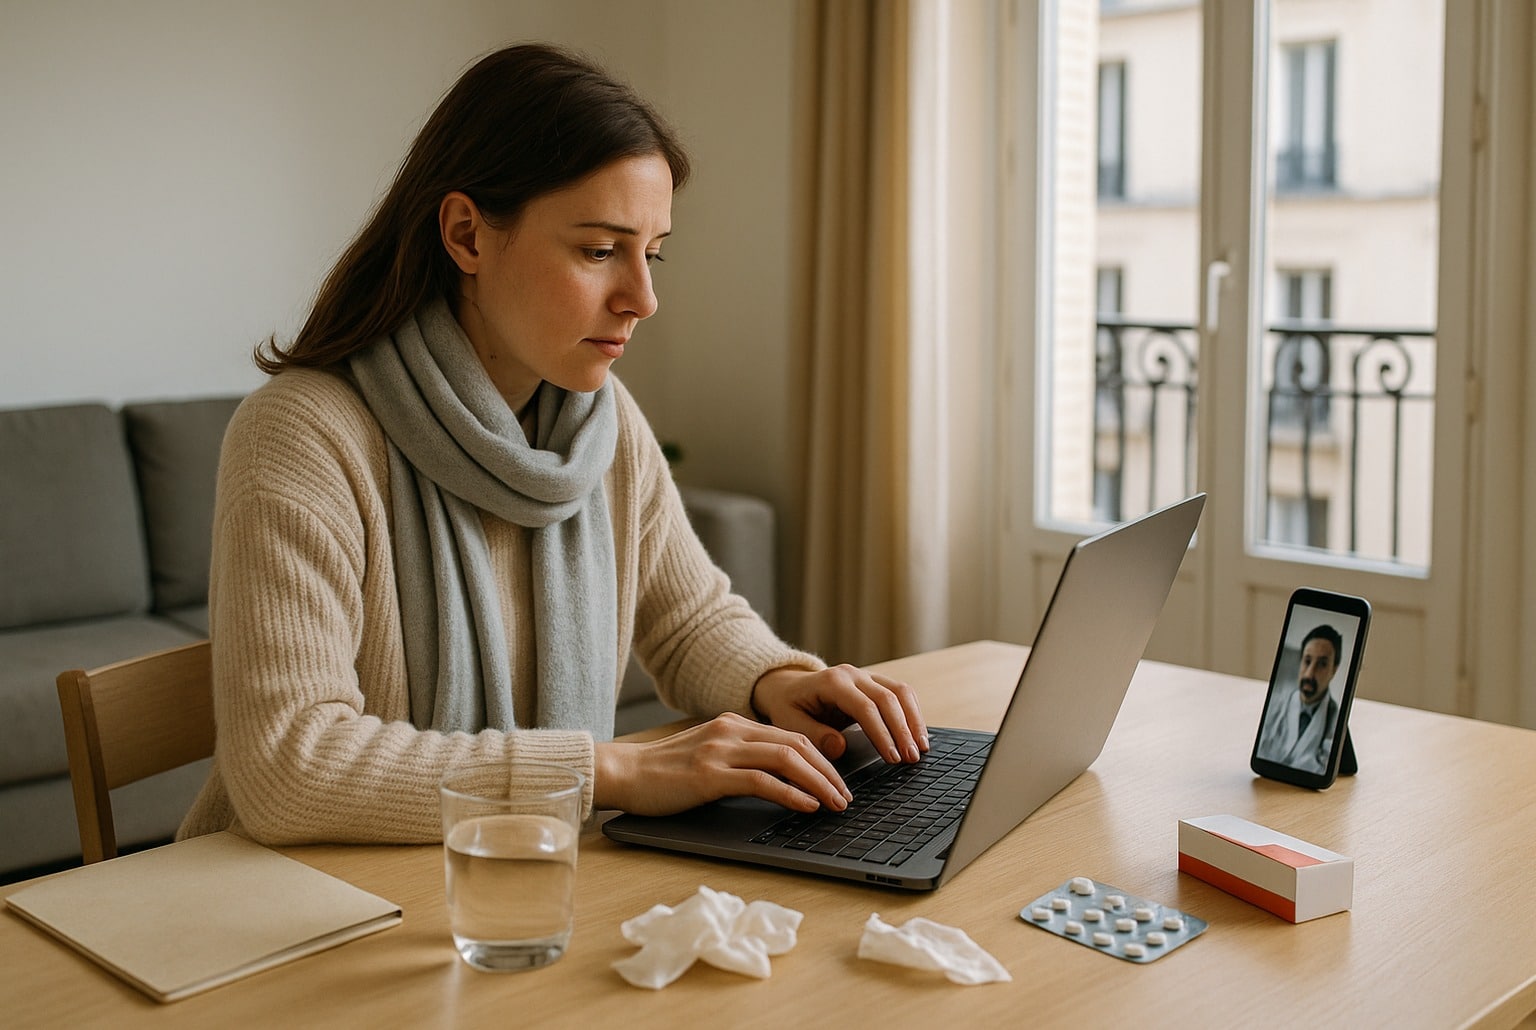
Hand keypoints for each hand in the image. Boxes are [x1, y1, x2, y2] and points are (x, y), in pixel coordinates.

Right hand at [592, 713, 854, 816]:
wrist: (623, 773)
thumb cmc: (663, 773)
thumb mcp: (708, 757)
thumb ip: (739, 759)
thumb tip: (779, 780)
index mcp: (733, 724)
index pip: (791, 736)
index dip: (822, 759)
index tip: (837, 782)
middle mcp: (731, 731)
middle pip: (797, 744)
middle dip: (828, 771)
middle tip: (846, 796)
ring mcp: (721, 751)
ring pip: (786, 759)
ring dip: (818, 783)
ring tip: (836, 803)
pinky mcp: (710, 775)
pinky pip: (761, 781)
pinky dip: (790, 793)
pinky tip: (807, 806)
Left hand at [750, 664, 928, 765]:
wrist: (788, 686)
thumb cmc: (789, 707)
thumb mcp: (789, 722)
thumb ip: (813, 735)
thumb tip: (840, 747)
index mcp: (832, 682)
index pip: (865, 707)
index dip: (882, 733)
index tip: (892, 757)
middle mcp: (853, 674)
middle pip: (888, 698)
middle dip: (903, 730)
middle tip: (911, 758)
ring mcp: (866, 675)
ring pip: (901, 692)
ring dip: (914, 720)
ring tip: (921, 748)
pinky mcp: (875, 682)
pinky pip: (901, 693)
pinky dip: (912, 713)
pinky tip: (918, 734)